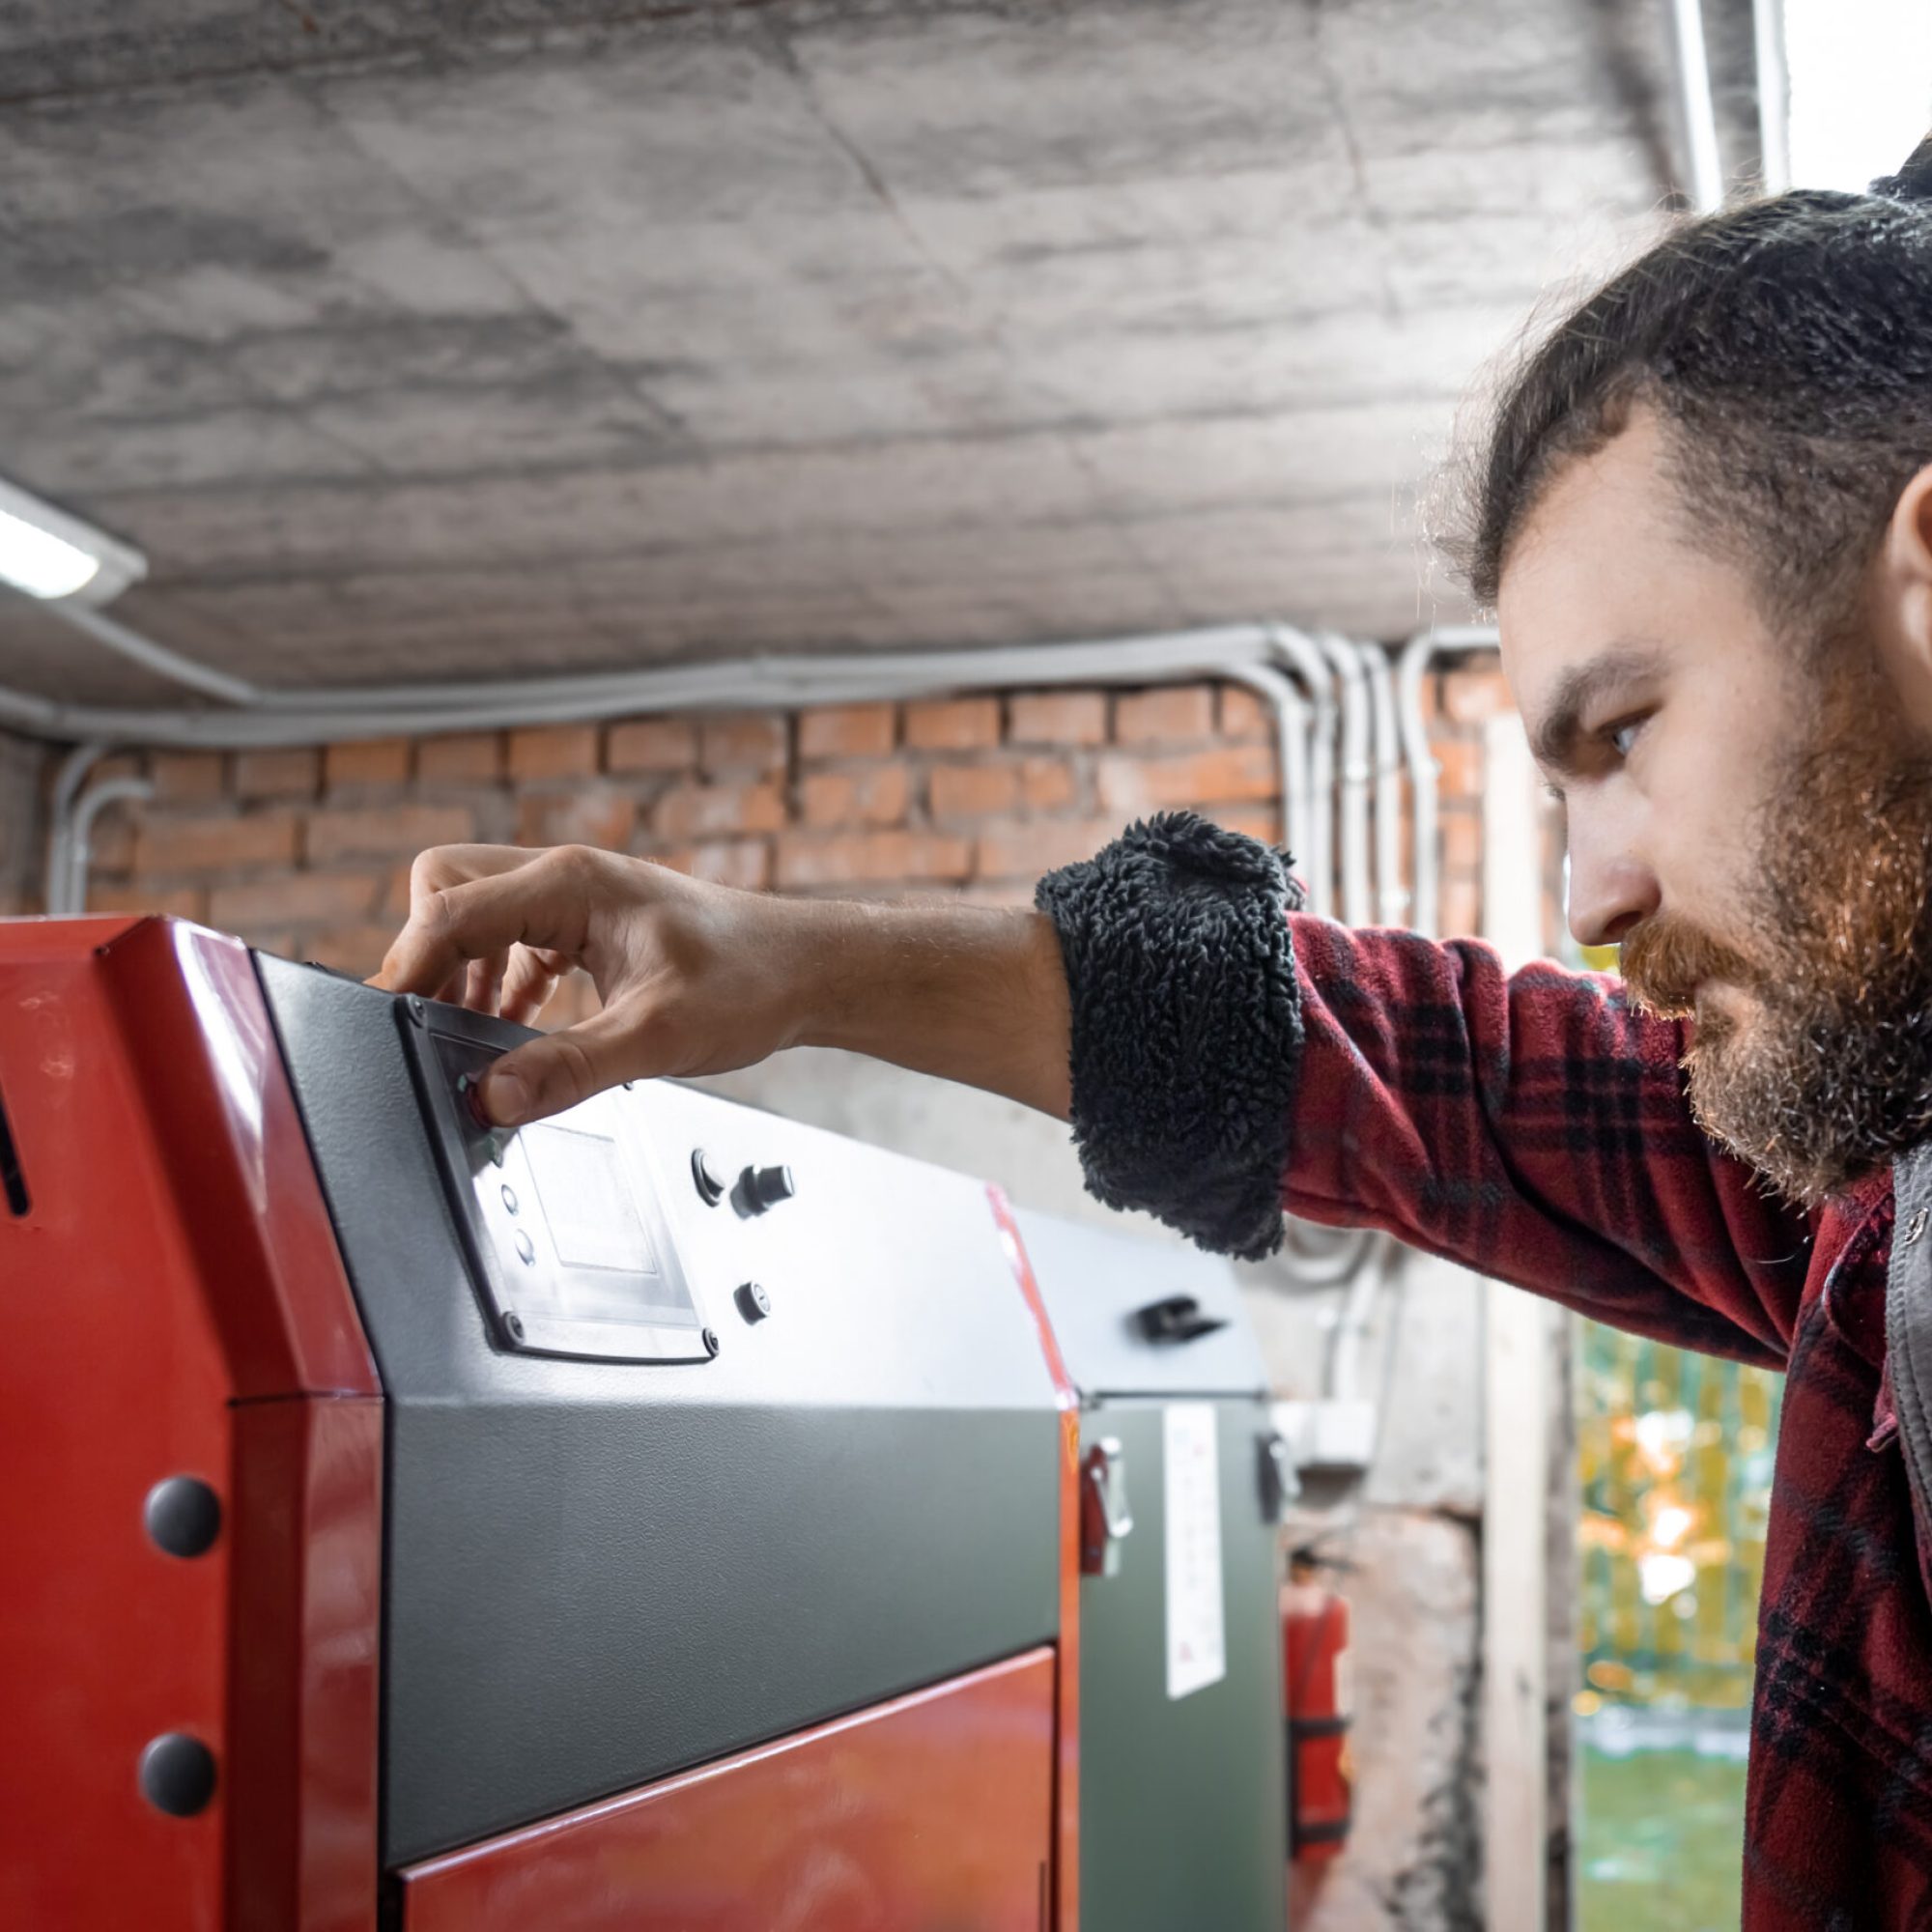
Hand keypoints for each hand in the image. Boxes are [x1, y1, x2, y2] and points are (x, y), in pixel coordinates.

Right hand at [374, 843, 831, 1125]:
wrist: (809, 971)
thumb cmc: (752, 982)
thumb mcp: (657, 1037)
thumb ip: (569, 1067)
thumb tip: (491, 1097)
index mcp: (571, 885)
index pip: (449, 909)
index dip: (407, 966)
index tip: (391, 1023)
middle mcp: (565, 878)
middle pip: (446, 890)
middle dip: (426, 955)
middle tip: (432, 1025)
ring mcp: (577, 899)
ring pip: (476, 912)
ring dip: (462, 971)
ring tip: (470, 1034)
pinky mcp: (589, 927)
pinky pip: (513, 940)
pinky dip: (497, 981)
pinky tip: (512, 1030)